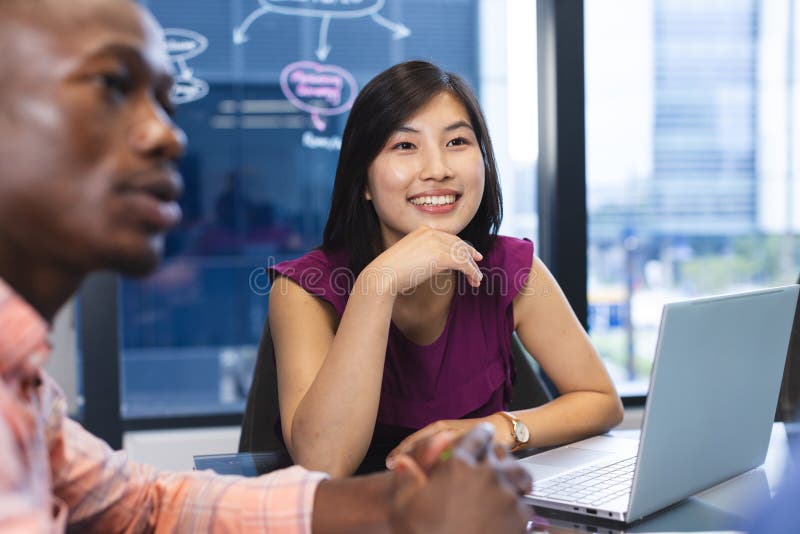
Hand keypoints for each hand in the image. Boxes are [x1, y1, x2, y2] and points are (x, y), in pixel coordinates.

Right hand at [361, 225, 483, 293]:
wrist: (384, 275)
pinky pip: (463, 263)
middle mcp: (431, 233)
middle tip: (478, 263)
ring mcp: (436, 243)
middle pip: (458, 243)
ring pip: (463, 254)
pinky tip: (474, 280)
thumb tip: (439, 263)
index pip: (449, 237)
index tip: (470, 254)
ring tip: (477, 279)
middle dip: (470, 254)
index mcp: (423, 230)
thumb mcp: (410, 256)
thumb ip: (426, 254)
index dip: (461, 246)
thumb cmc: (392, 271)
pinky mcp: (441, 256)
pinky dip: (472, 272)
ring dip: (472, 267)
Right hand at [389, 423, 532, 533]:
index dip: (480, 435)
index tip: (484, 434)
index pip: (476, 438)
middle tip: (499, 459)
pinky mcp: (522, 519)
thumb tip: (402, 462)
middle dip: (502, 455)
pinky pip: (526, 505)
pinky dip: (520, 508)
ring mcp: (506, 496)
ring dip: (516, 478)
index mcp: (458, 467)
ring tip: (515, 483)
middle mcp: (486, 476)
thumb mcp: (403, 507)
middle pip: (504, 454)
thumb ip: (405, 480)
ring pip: (520, 476)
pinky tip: (512, 515)